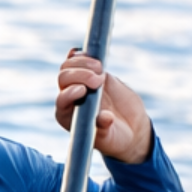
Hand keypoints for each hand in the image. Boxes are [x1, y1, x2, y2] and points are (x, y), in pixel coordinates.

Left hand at [55, 49, 152, 164]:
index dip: (69, 93)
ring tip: (100, 70)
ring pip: (69, 66)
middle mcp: (70, 98)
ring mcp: (80, 83)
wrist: (130, 129)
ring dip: (83, 63)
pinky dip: (81, 54)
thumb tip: (104, 118)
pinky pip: (79, 59)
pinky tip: (89, 53)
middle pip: (64, 78)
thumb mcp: (110, 137)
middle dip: (80, 75)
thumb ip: (104, 129)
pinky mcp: (92, 74)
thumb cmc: (115, 138)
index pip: (62, 100)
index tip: (83, 91)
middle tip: (99, 80)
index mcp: (68, 116)